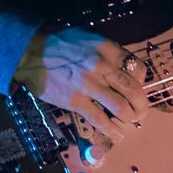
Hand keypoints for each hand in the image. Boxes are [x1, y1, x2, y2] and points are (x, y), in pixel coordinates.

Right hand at [12, 25, 147, 144]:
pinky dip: (111, 130)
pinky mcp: (76, 101)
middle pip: (133, 90)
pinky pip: (99, 119)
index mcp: (107, 50)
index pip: (137, 68)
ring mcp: (90, 86)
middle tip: (141, 111)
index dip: (142, 81)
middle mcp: (103, 67)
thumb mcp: (88, 38)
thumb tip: (121, 67)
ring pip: (121, 107)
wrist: (30, 52)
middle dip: (141, 104)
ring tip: (130, 121)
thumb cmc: (59, 42)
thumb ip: (106, 52)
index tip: (138, 86)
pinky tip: (117, 134)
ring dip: (130, 118)